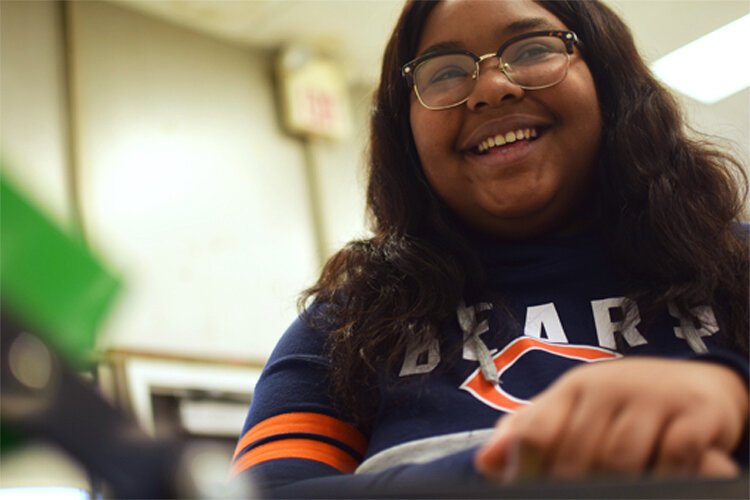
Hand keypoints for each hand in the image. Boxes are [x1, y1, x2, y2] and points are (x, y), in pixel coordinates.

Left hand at [474, 358, 747, 481]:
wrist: (696, 383)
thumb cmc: (623, 404)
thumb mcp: (573, 409)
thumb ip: (530, 432)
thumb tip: (486, 462)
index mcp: (573, 388)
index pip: (536, 431)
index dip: (526, 470)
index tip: (527, 491)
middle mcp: (608, 386)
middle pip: (576, 453)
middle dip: (569, 487)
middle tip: (572, 498)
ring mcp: (652, 396)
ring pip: (619, 458)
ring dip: (613, 486)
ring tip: (609, 495)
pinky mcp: (695, 413)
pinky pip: (673, 455)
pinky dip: (662, 477)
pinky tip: (653, 485)